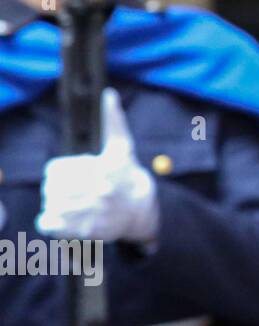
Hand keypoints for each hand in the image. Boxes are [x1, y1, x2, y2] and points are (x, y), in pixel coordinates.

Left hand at [37, 88, 158, 243]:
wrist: (142, 210)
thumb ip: (113, 121)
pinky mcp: (86, 231)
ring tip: (67, 205)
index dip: (58, 173)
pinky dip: (50, 223)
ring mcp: (92, 212)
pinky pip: (50, 225)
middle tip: (67, 192)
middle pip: (51, 189)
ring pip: (50, 206)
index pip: (54, 171)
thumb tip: (108, 94)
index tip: (68, 176)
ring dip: (54, 206)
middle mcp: (97, 191)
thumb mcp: (121, 147)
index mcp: (100, 170)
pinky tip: (63, 219)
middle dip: (56, 190)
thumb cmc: (126, 174)